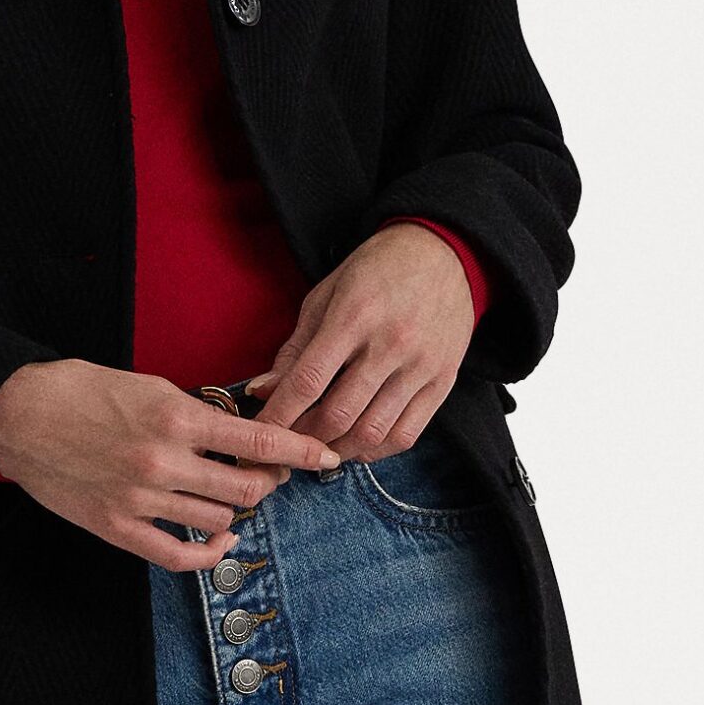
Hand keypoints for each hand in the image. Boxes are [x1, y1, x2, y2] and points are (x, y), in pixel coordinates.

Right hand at [0, 358, 343, 570]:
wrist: (18, 414)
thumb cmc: (80, 390)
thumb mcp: (148, 384)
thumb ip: (194, 411)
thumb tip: (235, 432)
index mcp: (175, 416)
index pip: (257, 439)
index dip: (299, 451)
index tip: (327, 457)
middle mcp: (163, 459)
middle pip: (246, 488)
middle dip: (268, 484)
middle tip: (268, 477)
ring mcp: (140, 497)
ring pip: (218, 520)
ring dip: (233, 512)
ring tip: (227, 497)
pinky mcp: (117, 526)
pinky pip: (177, 554)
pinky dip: (208, 553)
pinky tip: (220, 543)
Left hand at [243, 221, 476, 459]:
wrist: (444, 253)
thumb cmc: (377, 270)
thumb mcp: (326, 295)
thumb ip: (295, 348)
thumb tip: (263, 391)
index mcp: (354, 316)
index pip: (308, 381)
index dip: (278, 415)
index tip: (259, 433)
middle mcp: (390, 344)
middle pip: (338, 414)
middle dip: (304, 438)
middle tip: (286, 445)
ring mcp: (421, 366)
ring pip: (372, 432)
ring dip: (338, 450)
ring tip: (319, 448)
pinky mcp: (443, 381)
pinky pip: (407, 433)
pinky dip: (377, 450)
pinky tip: (357, 445)